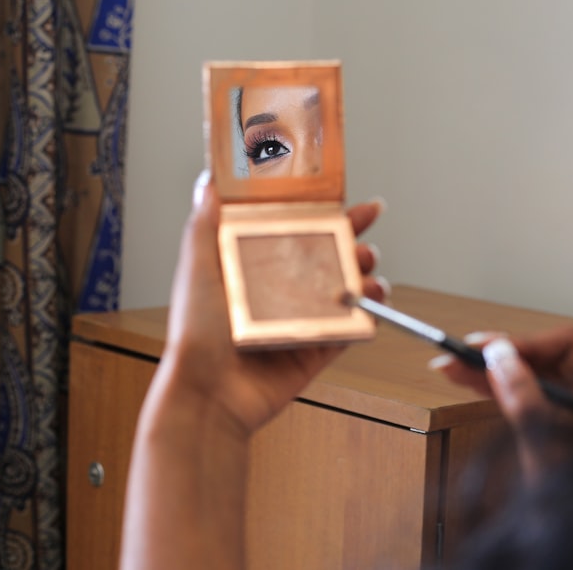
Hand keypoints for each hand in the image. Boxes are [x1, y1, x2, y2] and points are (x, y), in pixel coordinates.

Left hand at [150, 172, 387, 438]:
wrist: (209, 392)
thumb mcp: (197, 265)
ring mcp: (303, 322)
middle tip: (366, 240)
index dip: (330, 215)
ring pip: (348, 292)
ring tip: (369, 274)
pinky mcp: (316, 352)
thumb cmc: (196, 331)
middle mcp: (282, 291)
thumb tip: (208, 180)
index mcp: (257, 266)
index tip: (357, 202)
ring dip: (367, 278)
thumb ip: (205, 222)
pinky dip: (370, 317)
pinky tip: (375, 305)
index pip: (300, 231)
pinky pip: (352, 331)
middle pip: (331, 258)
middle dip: (356, 245)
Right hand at [432, 327, 572, 474]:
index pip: (568, 347)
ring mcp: (569, 413)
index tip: (491, 350)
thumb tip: (500, 357)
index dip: (527, 343)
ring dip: (489, 370)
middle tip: (461, 352)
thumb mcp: (545, 448)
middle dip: (500, 354)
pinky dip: (494, 389)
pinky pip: (522, 397)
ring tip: (451, 365)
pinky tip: (467, 381)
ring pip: (527, 377)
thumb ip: (525, 401)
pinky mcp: (550, 427)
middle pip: (543, 358)